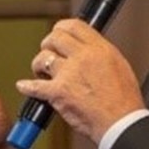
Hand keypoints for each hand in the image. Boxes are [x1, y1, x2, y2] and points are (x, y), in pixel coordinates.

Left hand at [16, 20, 145, 144]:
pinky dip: (27, 87)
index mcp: (99, 49)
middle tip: (48, 51)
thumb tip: (88, 50)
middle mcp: (83, 57)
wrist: (120, 122)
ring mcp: (69, 74)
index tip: (58, 32)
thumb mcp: (119, 65)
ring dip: (39, 65)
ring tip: (42, 72)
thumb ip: (101, 54)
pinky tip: (24, 86)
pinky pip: (34, 86)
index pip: (74, 26)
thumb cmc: (124, 101)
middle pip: (54, 38)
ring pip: (42, 59)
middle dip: (48, 44)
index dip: (62, 27)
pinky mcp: (58, 92)